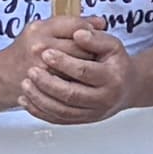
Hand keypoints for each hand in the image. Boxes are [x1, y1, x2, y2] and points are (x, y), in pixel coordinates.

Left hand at [13, 16, 128, 127]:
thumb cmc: (116, 63)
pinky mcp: (83, 121)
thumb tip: (78, 33)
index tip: (46, 53)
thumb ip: (95, 37)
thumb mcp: (112, 45)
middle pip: (71, 94)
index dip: (64, 62)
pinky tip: (27, 101)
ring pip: (62, 111)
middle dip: (48, 83)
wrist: (127, 87)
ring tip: (25, 84)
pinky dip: (40, 112)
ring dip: (40, 99)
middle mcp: (104, 99)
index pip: (84, 71)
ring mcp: (93, 113)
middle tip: (31, 70)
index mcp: (112, 78)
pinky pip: (58, 120)